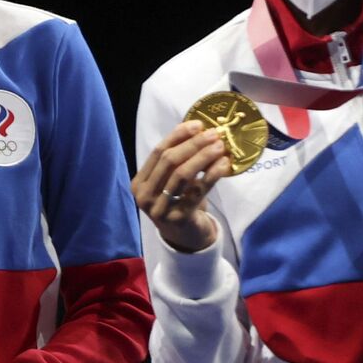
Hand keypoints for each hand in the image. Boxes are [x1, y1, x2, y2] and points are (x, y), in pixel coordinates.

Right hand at [131, 121, 232, 252]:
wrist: (185, 238)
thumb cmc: (178, 203)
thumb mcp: (171, 182)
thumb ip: (177, 161)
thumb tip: (198, 130)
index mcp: (139, 183)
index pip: (157, 152)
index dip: (177, 136)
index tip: (197, 124)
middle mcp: (145, 196)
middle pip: (169, 161)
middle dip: (193, 144)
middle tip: (214, 134)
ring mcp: (160, 209)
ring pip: (182, 174)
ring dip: (203, 157)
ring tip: (220, 147)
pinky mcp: (179, 218)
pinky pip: (197, 191)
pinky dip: (212, 175)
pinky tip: (223, 165)